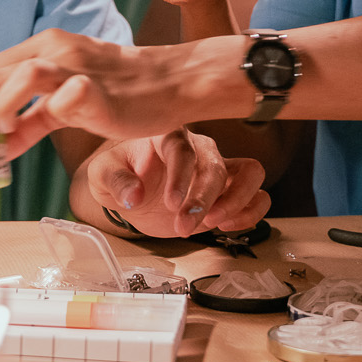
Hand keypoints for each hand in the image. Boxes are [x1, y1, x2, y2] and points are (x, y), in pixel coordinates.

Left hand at [0, 29, 228, 157]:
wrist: (174, 82)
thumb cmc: (124, 91)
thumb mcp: (70, 101)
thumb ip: (34, 119)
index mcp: (45, 46)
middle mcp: (56, 49)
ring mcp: (78, 67)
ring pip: (21, 75)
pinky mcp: (98, 90)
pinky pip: (64, 96)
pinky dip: (40, 115)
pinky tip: (32, 135)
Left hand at [85, 132, 268, 237]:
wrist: (132, 188)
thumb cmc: (120, 173)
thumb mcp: (102, 175)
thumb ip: (116, 181)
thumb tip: (133, 195)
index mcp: (166, 135)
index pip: (182, 149)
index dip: (181, 177)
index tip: (171, 203)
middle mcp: (198, 147)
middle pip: (215, 165)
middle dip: (203, 199)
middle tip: (184, 225)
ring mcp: (218, 167)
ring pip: (250, 172)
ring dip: (237, 201)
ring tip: (214, 224)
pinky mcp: (229, 190)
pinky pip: (258, 193)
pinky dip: (251, 211)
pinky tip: (227, 226)